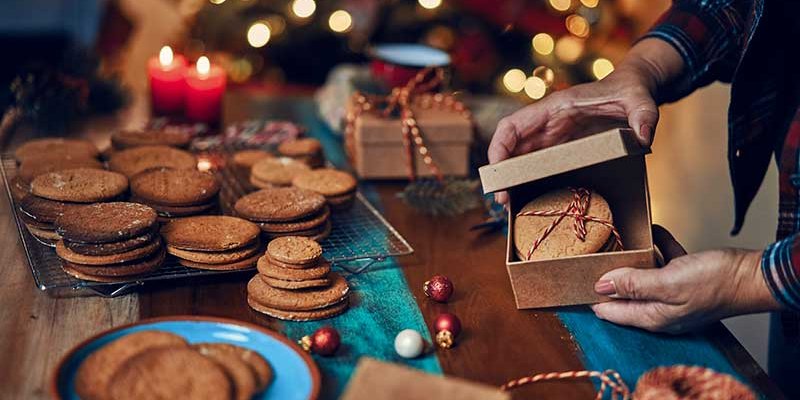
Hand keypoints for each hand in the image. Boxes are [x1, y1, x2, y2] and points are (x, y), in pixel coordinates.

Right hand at [488, 67, 657, 204]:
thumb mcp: (640, 101)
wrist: (633, 90)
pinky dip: (528, 181)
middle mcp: (547, 123)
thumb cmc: (631, 91)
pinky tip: (529, 199)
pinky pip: (537, 165)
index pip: (512, 125)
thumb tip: (644, 138)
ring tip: (511, 206)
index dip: (499, 147)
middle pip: (510, 147)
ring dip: (512, 181)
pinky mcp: (561, 148)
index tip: (495, 170)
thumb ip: (643, 116)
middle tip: (502, 200)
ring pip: (520, 159)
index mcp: (556, 108)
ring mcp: (552, 137)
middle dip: (501, 173)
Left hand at [590, 226, 780, 333]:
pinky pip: (665, 260)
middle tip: (588, 262)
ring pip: (643, 276)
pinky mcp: (687, 274)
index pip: (612, 312)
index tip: (573, 283)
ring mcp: (675, 292)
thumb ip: (633, 285)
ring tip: (615, 245)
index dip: (593, 298)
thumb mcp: (667, 283)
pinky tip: (650, 232)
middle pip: (625, 295)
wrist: (753, 275)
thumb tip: (601, 286)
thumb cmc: (714, 283)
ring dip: (632, 262)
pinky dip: (656, 247)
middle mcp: (661, 308)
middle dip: (608, 280)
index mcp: (654, 316)